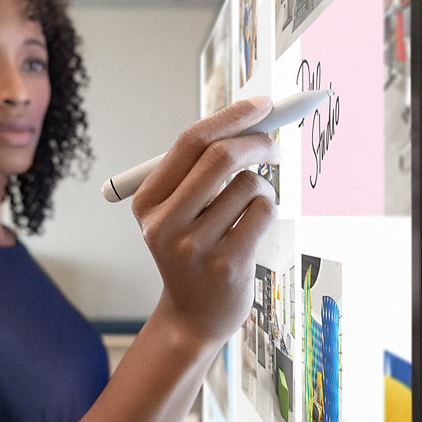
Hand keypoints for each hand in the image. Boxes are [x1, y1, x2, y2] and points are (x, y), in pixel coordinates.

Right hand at [132, 97, 279, 343]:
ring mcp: (195, 247)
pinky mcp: (227, 264)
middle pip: (220, 156)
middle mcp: (165, 223)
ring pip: (248, 184)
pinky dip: (268, 209)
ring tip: (249, 209)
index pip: (190, 141)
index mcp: (148, 202)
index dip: (231, 116)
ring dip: (261, 187)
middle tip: (274, 147)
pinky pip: (264, 211)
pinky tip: (253, 229)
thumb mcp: (177, 212)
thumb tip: (252, 118)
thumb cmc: (191, 252)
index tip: (262, 104)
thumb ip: (200, 169)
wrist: (192, 317)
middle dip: (257, 141)